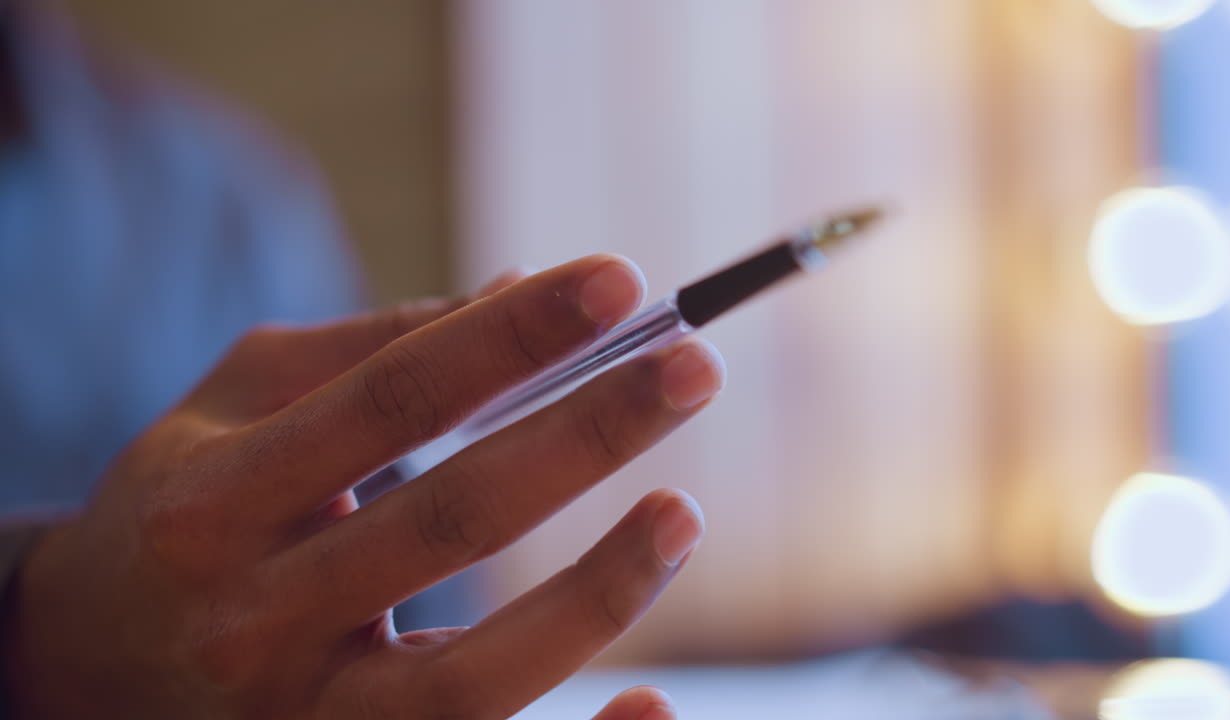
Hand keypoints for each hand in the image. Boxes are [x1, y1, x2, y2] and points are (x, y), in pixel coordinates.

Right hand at [2, 256, 723, 718]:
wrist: (79, 668)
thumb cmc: (185, 507)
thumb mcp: (238, 405)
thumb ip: (369, 350)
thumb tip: (522, 292)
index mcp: (220, 499)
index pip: (390, 400)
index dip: (510, 337)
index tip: (618, 281)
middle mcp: (253, 615)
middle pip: (449, 522)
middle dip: (583, 436)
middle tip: (692, 366)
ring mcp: (299, 718)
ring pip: (468, 680)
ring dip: (594, 595)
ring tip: (681, 511)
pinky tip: (656, 704)